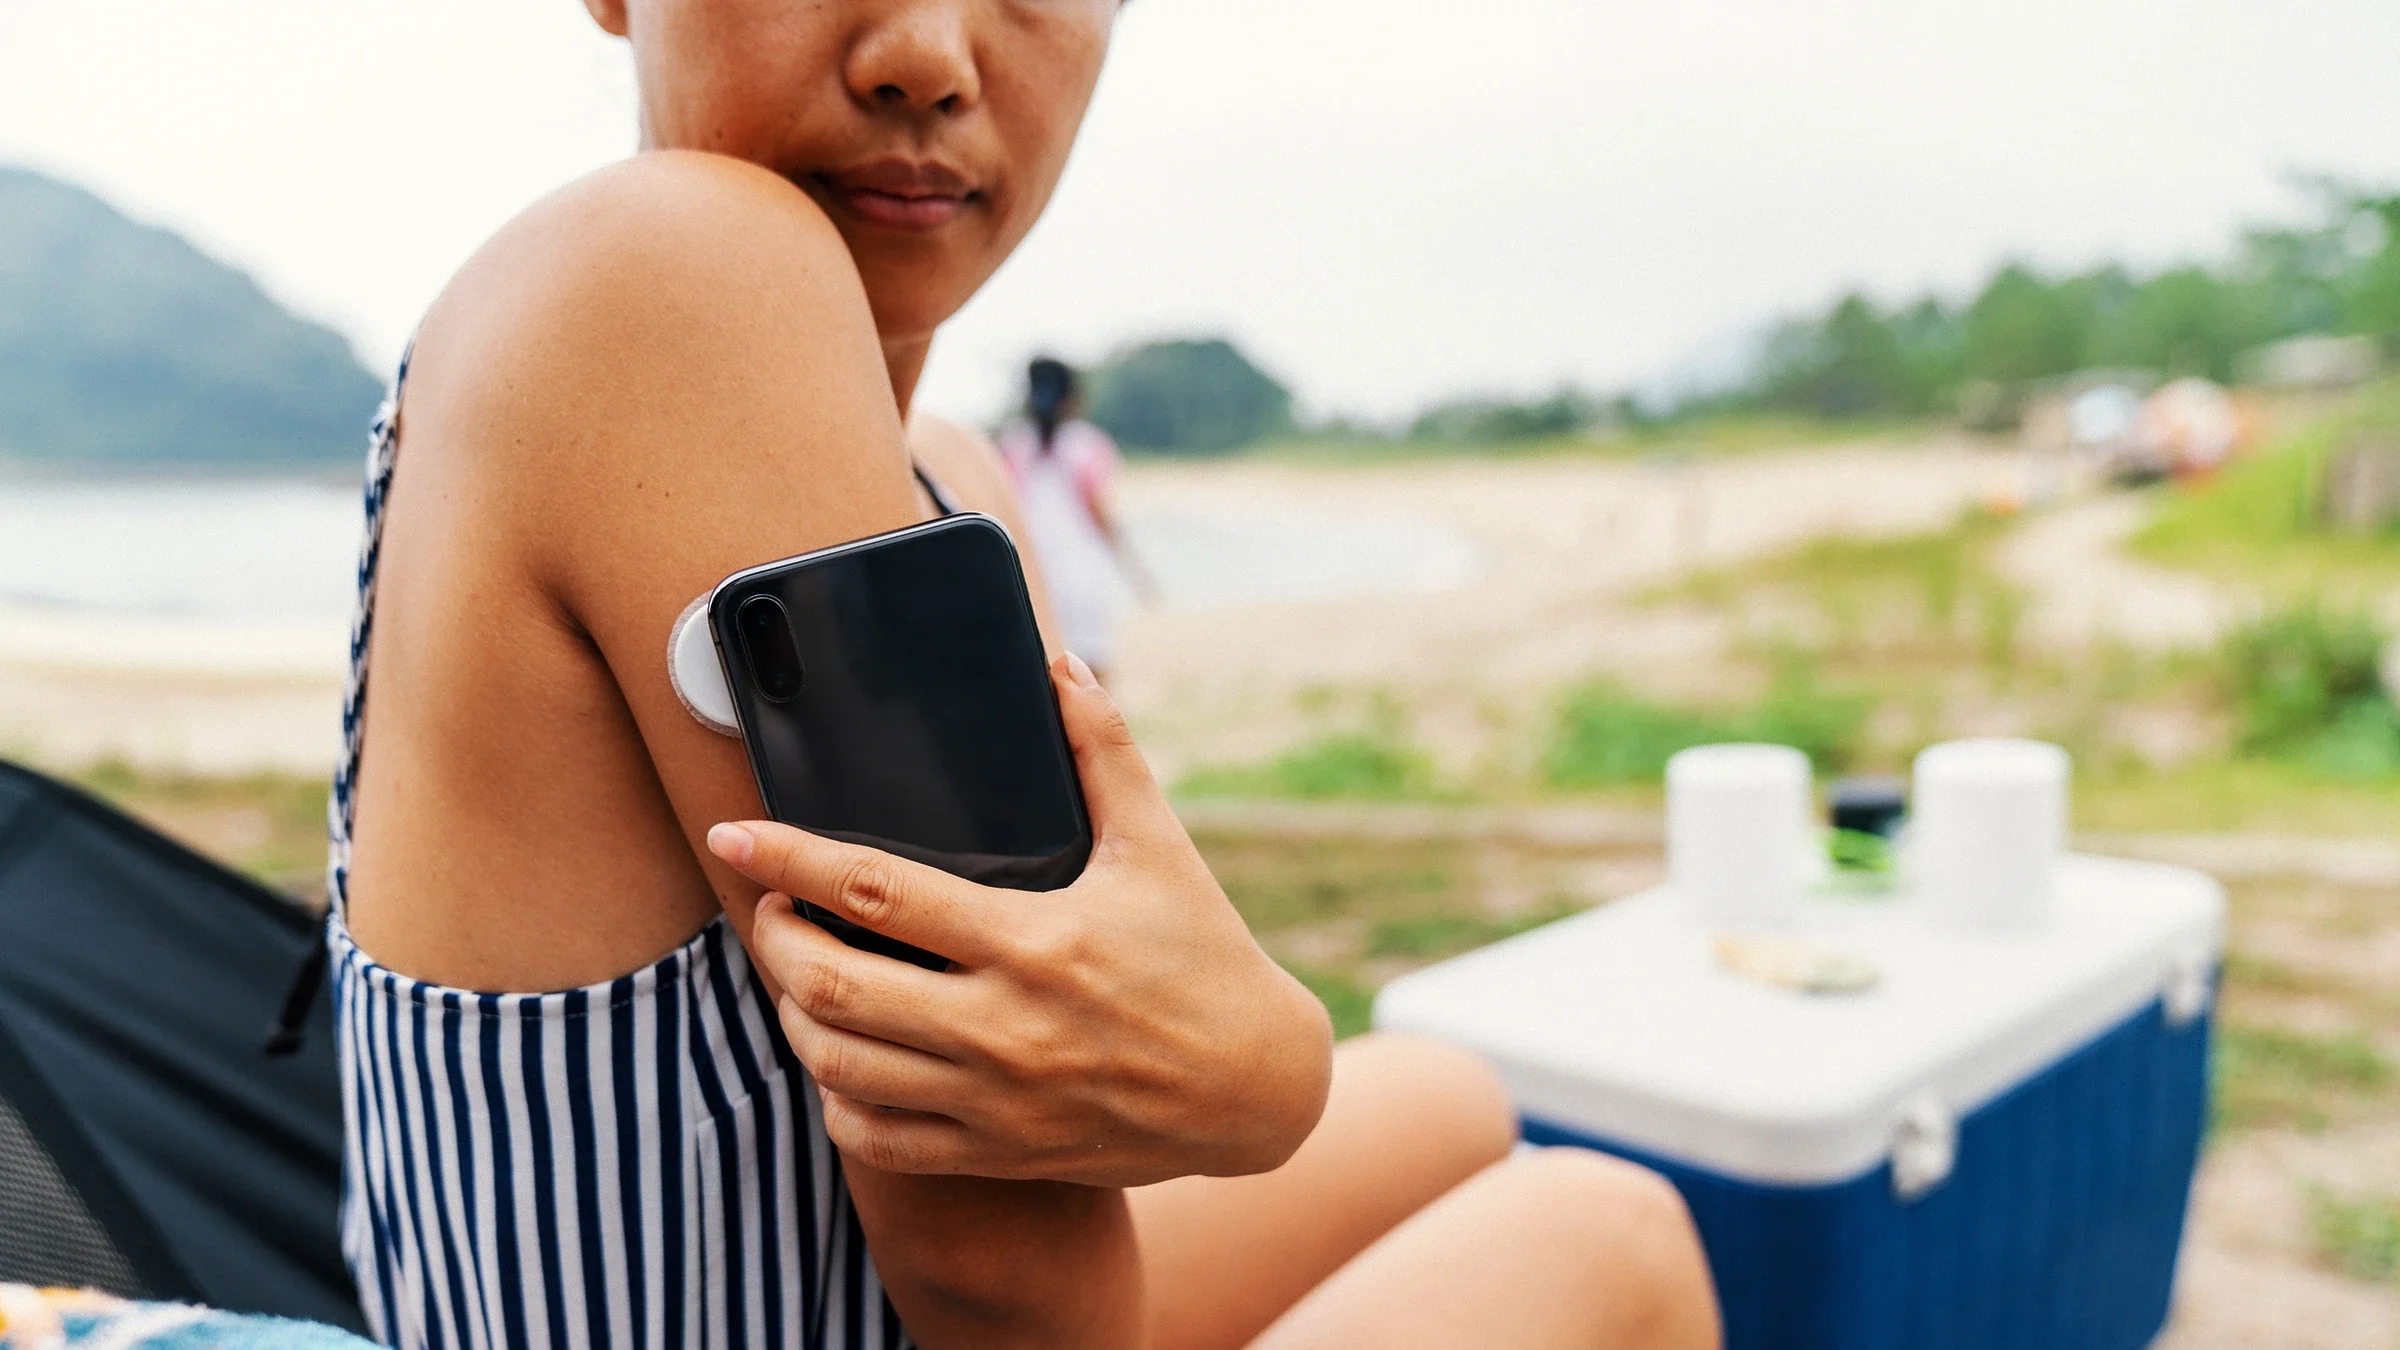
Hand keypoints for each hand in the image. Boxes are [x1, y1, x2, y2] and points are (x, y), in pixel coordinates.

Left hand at [706, 654, 1332, 1186]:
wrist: (1256, 1089)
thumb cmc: (1204, 955)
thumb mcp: (1159, 844)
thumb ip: (1103, 750)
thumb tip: (1058, 664)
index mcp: (1033, 939)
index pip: (877, 891)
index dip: (790, 858)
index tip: (736, 834)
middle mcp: (1003, 1025)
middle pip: (832, 984)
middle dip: (774, 937)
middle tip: (769, 904)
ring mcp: (995, 1099)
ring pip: (839, 1065)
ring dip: (792, 1016)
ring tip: (794, 974)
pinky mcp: (998, 1152)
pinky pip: (879, 1139)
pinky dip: (837, 1098)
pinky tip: (841, 1059)